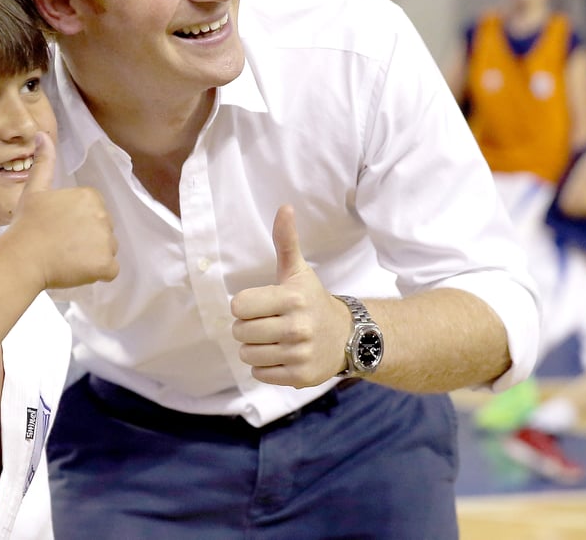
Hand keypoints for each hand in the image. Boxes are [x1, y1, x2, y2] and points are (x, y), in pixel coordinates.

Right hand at [7, 132, 118, 290]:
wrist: (23, 256)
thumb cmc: (27, 224)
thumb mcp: (35, 189)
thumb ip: (44, 162)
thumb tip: (42, 134)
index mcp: (90, 196)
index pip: (95, 213)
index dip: (78, 224)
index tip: (59, 230)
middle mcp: (103, 215)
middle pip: (103, 231)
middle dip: (86, 240)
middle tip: (61, 245)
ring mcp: (106, 241)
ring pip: (107, 250)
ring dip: (92, 257)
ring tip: (67, 258)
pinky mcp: (106, 264)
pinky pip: (110, 270)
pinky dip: (97, 273)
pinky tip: (77, 270)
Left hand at [230, 205, 351, 386]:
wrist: (347, 337)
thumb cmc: (311, 300)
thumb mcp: (298, 271)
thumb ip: (285, 241)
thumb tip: (284, 207)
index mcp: (291, 298)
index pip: (238, 306)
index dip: (245, 305)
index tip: (262, 304)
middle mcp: (297, 327)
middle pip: (240, 332)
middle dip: (247, 327)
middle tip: (267, 322)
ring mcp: (299, 354)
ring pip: (247, 355)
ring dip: (254, 348)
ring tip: (273, 339)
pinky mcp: (300, 377)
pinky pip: (259, 374)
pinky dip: (264, 367)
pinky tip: (281, 355)